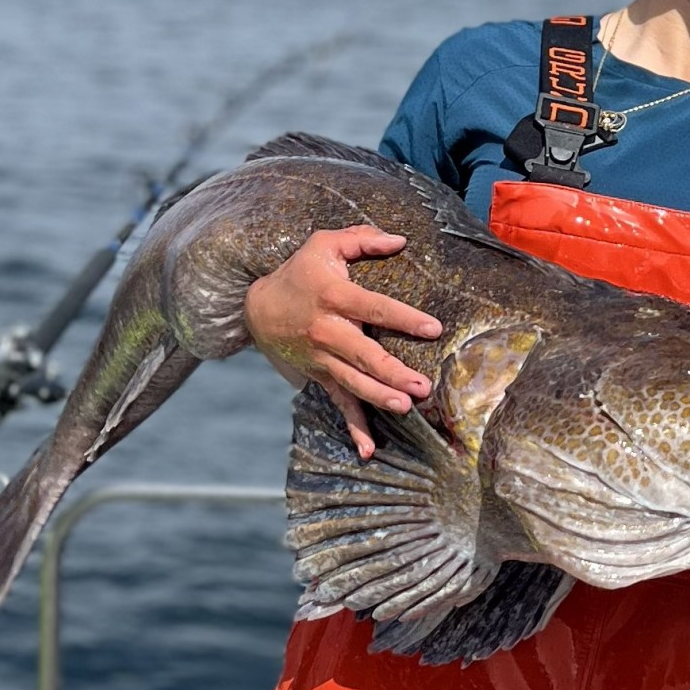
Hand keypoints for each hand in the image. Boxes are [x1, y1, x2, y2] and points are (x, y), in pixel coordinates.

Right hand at [243, 226, 440, 456]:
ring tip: (407, 408)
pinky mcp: (320, 377)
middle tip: (422, 387)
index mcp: (334, 297)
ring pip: (353, 382)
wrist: (256, 309)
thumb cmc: (300, 273)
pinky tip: (368, 450)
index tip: (434, 328)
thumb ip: (361, 239)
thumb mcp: (323, 245)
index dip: (403, 318)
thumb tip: (399, 240)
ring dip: (379, 397)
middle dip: (393, 372)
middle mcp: (327, 331)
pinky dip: (353, 428)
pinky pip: (338, 404)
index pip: (374, 307)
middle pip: (364, 354)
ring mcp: (322, 359)